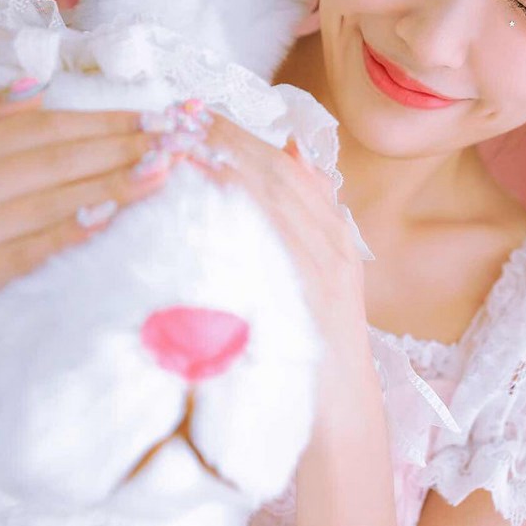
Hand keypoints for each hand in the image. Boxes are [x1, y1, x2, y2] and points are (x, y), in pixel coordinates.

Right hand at [0, 86, 174, 318]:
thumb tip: (33, 86)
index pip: (42, 128)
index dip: (101, 120)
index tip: (152, 115)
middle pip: (54, 159)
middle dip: (121, 146)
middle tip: (176, 138)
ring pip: (49, 201)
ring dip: (112, 184)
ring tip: (162, 171)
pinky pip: (26, 252)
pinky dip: (69, 232)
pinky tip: (110, 217)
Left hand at [191, 110, 368, 347]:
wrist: (341, 411)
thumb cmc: (315, 345)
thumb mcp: (313, 279)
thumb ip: (304, 220)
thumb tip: (290, 152)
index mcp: (333, 231)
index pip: (287, 165)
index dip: (244, 134)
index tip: (200, 114)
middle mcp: (334, 241)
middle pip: (280, 171)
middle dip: (231, 137)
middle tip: (183, 113)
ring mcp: (327, 266)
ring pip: (278, 196)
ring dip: (231, 162)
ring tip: (188, 138)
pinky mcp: (313, 292)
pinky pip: (277, 237)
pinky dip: (247, 207)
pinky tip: (213, 188)